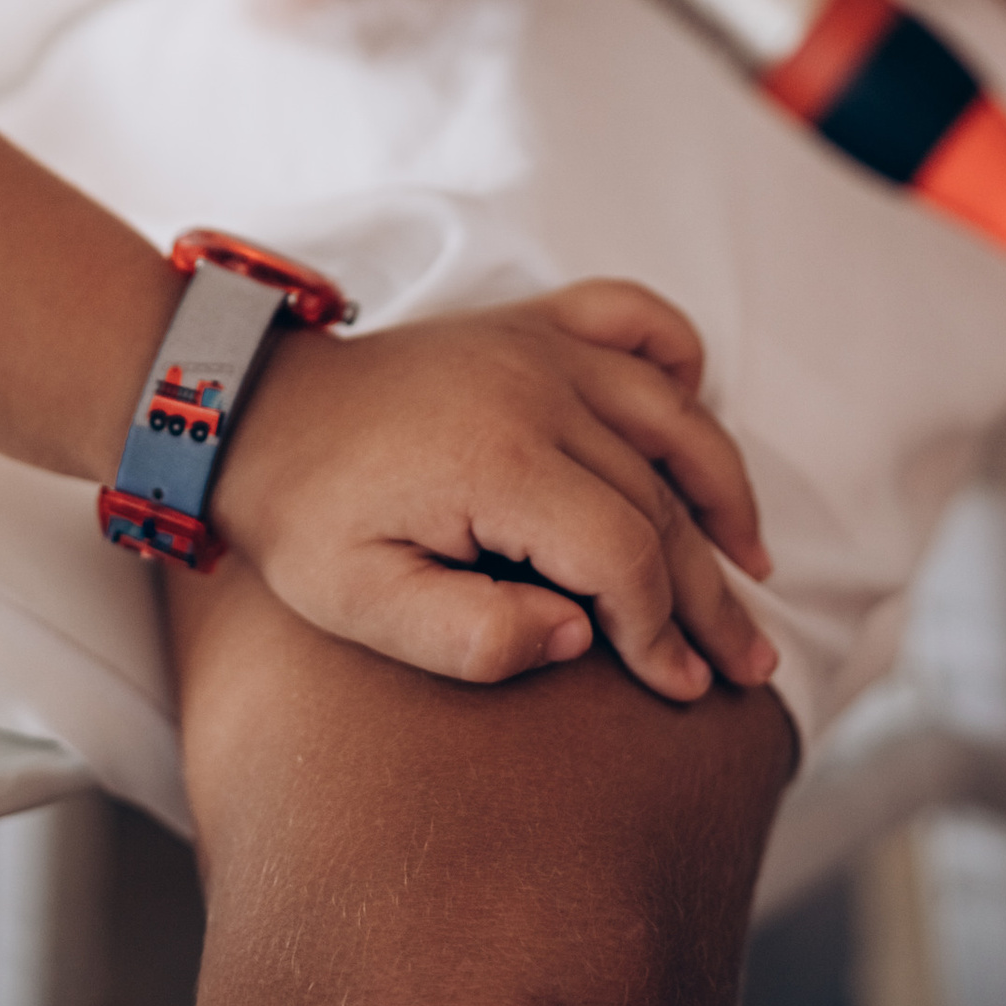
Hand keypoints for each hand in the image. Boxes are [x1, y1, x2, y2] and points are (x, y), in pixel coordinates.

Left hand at [209, 278, 776, 698]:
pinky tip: (695, 411)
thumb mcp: (360, 606)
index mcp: (499, 460)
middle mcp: (536, 388)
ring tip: (753, 563)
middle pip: (660, 500)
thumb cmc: (304, 517)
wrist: (253, 410)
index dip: (662, 631)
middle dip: (708, 593)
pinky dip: (676, 356)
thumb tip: (581, 633)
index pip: (625, 555)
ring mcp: (537, 345)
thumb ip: (472, 638)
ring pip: (670, 416)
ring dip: (722, 489)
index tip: (678, 688)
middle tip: (746, 665)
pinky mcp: (528, 322)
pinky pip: (631, 317)